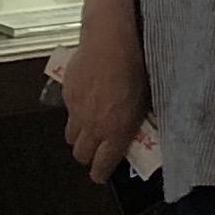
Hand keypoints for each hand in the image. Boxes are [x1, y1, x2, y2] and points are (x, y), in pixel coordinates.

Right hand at [58, 0, 149, 180]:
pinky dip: (75, 110)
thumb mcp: (147, 101)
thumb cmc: (139, 68)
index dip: (99, 173)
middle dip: (88, 155)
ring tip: (89, 125)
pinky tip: (86, 97)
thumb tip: (138, 130)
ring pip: (70, 135)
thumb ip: (138, 121)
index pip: (101, 165)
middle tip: (96, 149)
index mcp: (116, 132)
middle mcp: (93, 126)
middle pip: (80, 154)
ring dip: (79, 135)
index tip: (100, 174)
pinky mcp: (67, 92)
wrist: (113, 40)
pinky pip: (68, 110)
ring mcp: (76, 109)